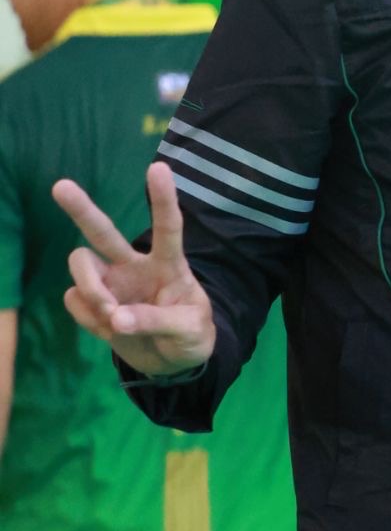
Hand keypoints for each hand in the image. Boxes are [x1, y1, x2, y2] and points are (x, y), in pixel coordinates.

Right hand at [52, 162, 216, 376]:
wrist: (172, 363)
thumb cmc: (190, 335)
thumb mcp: (190, 331)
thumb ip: (157, 321)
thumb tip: (116, 318)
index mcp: (168, 264)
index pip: (167, 227)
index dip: (163, 198)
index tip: (158, 167)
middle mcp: (134, 266)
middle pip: (103, 232)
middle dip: (82, 209)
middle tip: (60, 186)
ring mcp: (110, 283)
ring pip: (81, 264)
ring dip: (89, 287)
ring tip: (110, 314)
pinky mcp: (93, 305)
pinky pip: (74, 301)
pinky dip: (86, 318)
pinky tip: (108, 330)